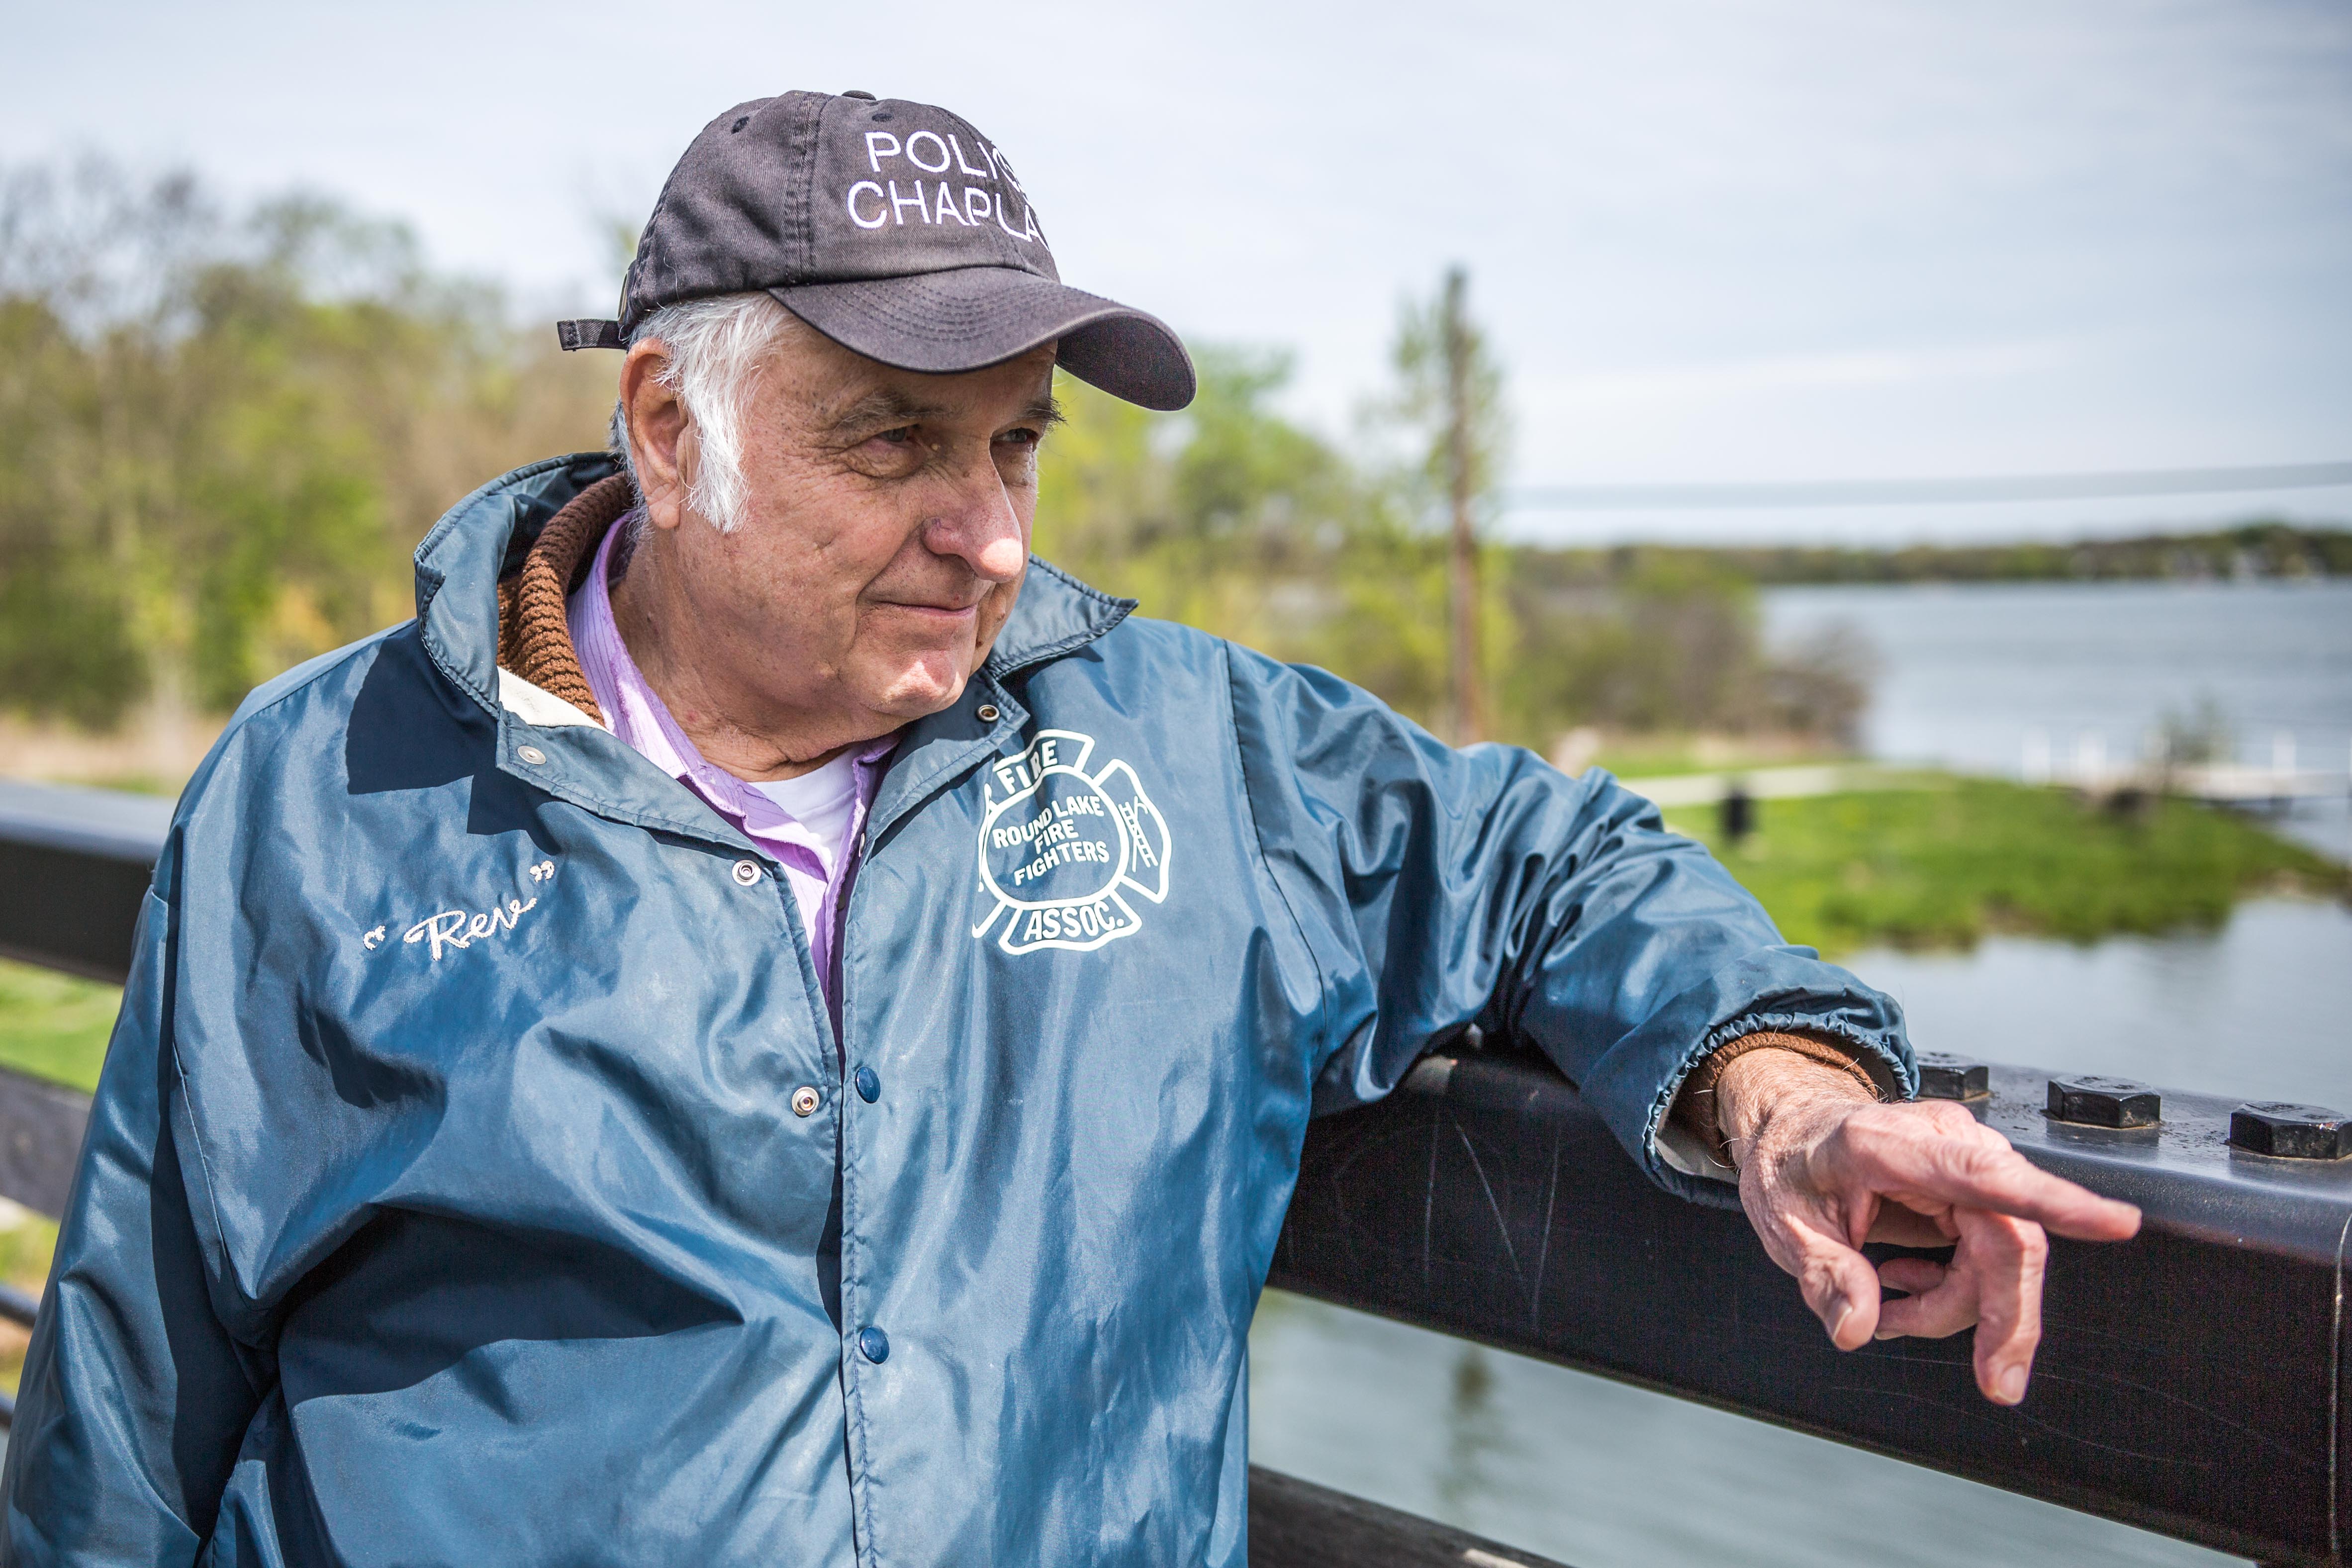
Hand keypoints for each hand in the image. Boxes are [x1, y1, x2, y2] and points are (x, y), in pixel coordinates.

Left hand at [1715, 1049, 2141, 1404]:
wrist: (1792, 1127)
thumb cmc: (1789, 1162)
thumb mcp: (1782, 1221)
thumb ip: (1824, 1274)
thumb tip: (1858, 1327)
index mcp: (1888, 1144)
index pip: (1984, 1174)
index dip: (2053, 1200)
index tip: (2117, 1223)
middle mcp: (1942, 1144)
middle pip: (2009, 1240)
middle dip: (2005, 1319)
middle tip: (1996, 1382)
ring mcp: (1966, 1161)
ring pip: (2005, 1258)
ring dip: (1958, 1306)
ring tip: (1889, 1312)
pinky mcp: (1976, 1186)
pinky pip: (1992, 1254)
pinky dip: (1956, 1289)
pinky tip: (1904, 1284)